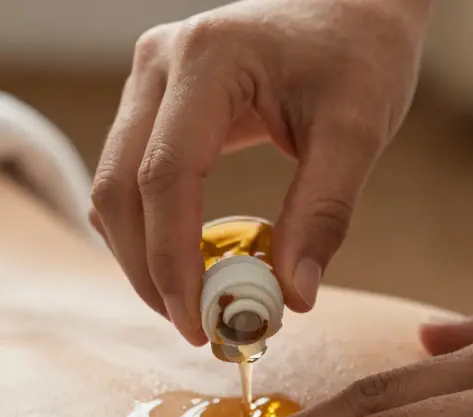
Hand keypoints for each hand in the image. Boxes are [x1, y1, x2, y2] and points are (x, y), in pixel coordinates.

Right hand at [90, 0, 432, 343]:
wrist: (351, 1)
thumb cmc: (359, 54)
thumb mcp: (358, 130)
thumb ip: (324, 213)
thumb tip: (293, 298)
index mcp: (208, 59)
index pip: (167, 175)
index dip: (172, 259)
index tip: (199, 321)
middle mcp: (160, 62)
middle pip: (121, 187)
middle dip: (148, 269)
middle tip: (193, 327)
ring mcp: (147, 78)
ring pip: (113, 187)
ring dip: (142, 254)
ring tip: (193, 305)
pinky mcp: (151, 99)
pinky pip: (127, 177)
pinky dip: (147, 228)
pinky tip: (186, 264)